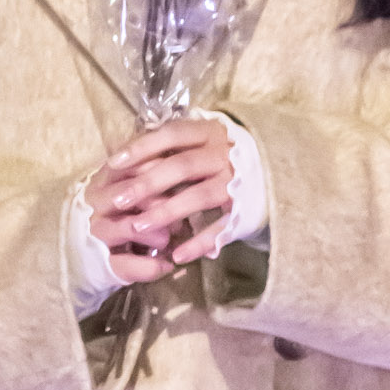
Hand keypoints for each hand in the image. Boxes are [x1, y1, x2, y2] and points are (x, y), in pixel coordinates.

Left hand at [84, 119, 235, 279]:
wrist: (275, 170)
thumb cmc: (224, 155)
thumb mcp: (202, 141)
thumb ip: (171, 146)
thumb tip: (125, 154)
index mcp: (210, 132)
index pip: (172, 134)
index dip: (142, 147)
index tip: (114, 163)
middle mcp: (225, 153)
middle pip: (182, 166)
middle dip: (147, 183)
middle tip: (118, 200)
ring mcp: (238, 181)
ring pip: (199, 195)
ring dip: (167, 212)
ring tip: (139, 228)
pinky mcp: (247, 208)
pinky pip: (221, 227)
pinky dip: (199, 242)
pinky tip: (177, 257)